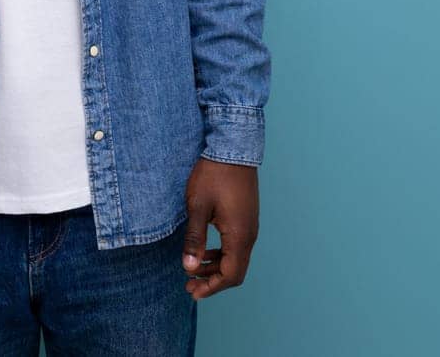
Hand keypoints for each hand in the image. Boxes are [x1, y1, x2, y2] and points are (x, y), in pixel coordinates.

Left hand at [181, 158, 258, 300]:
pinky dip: (222, 254)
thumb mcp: (197, 207)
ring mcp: (251, 225)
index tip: (192, 291)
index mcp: (239, 235)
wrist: (233, 148)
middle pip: (235, 271)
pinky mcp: (247, 217)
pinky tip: (205, 250)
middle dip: (213, 282)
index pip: (230, 275)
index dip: (211, 288)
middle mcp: (250, 234)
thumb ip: (194, 239)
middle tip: (189, 286)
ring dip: (216, 268)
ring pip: (236, 258)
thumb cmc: (213, 175)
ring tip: (193, 269)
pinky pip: (237, 245)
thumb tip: (189, 268)